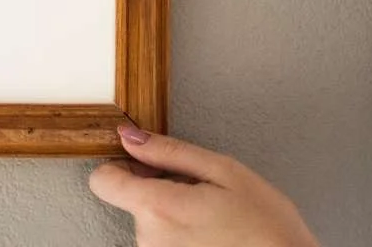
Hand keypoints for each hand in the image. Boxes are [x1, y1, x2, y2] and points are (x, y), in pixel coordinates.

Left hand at [89, 125, 319, 246]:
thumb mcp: (225, 172)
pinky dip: (181, 236)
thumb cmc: (268, 226)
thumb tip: (129, 136)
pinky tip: (212, 237)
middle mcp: (149, 239)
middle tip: (201, 194)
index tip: (145, 165)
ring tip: (213, 219)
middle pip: (132, 201)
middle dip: (159, 191)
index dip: (121, 167)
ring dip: (173, 215)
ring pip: (151, 224)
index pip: (102, 181)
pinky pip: (164, 244)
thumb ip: (170, 152)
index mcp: (158, 207)